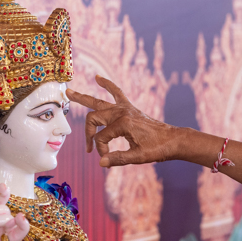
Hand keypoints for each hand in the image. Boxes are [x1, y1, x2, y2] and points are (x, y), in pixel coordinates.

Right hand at [67, 75, 184, 166]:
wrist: (173, 140)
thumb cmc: (157, 149)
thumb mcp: (137, 157)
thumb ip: (118, 159)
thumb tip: (101, 163)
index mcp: (123, 123)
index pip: (101, 138)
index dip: (102, 151)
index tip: (108, 160)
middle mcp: (121, 112)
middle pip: (93, 118)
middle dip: (88, 133)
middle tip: (87, 148)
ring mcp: (125, 108)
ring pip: (99, 101)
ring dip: (83, 98)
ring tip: (69, 92)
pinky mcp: (129, 107)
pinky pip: (116, 92)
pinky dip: (107, 85)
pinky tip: (98, 78)